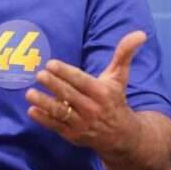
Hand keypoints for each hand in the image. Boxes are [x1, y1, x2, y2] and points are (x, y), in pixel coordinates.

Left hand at [25, 30, 146, 157]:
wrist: (121, 135)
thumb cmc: (116, 99)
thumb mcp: (120, 77)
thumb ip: (124, 54)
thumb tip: (141, 33)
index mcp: (102, 92)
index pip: (81, 81)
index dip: (66, 72)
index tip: (50, 63)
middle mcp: (92, 108)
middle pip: (69, 95)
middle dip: (53, 84)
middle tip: (38, 74)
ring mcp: (82, 123)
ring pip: (61, 112)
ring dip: (44, 103)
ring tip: (29, 93)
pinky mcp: (73, 135)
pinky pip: (56, 126)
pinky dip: (43, 119)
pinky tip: (32, 110)